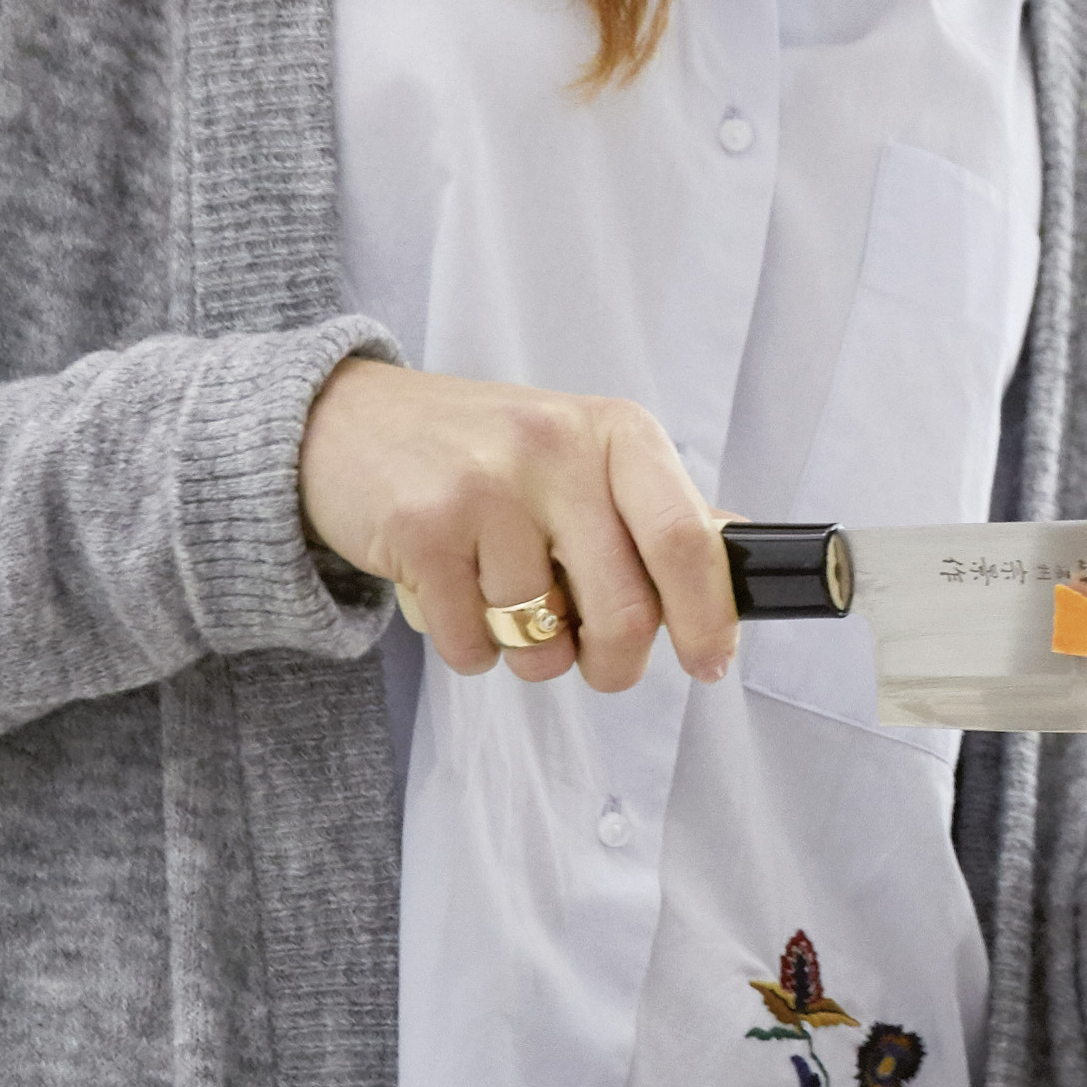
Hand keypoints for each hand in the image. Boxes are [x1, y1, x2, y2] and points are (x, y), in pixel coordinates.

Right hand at [298, 355, 736, 692]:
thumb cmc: (481, 450)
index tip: (710, 662)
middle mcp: (556, 450)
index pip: (686, 538)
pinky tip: (453, 597)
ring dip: (531, 654)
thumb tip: (742, 552)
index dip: (707, 616)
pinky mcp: (421, 530)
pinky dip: (469, 647)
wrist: (344, 422)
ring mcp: (486, 488)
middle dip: (616, 663)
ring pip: (541, 639)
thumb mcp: (580, 454)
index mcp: (615, 431)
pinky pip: (471, 646)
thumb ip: (655, 508)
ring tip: (505, 605)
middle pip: (624, 609)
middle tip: (599, 664)